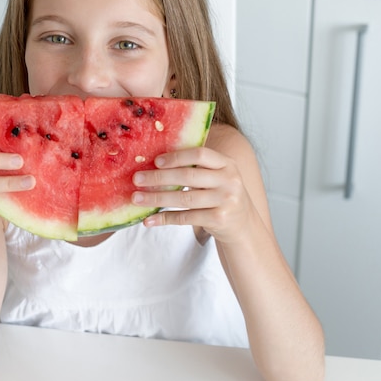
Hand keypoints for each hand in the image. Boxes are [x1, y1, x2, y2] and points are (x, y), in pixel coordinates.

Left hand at [131, 146, 253, 243]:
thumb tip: (154, 163)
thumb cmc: (221, 195)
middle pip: (188, 176)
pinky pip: (185, 217)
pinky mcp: (219, 220)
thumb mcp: (217, 177)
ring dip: (157, 198)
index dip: (176, 157)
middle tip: (137, 179)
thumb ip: (196, 168)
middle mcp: (229, 180)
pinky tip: (149, 220)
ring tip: (137, 199)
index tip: (155, 161)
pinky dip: (164, 219)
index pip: (200, 154)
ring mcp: (226, 201)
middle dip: (159, 177)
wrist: (243, 226)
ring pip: (184, 198)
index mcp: (227, 163)